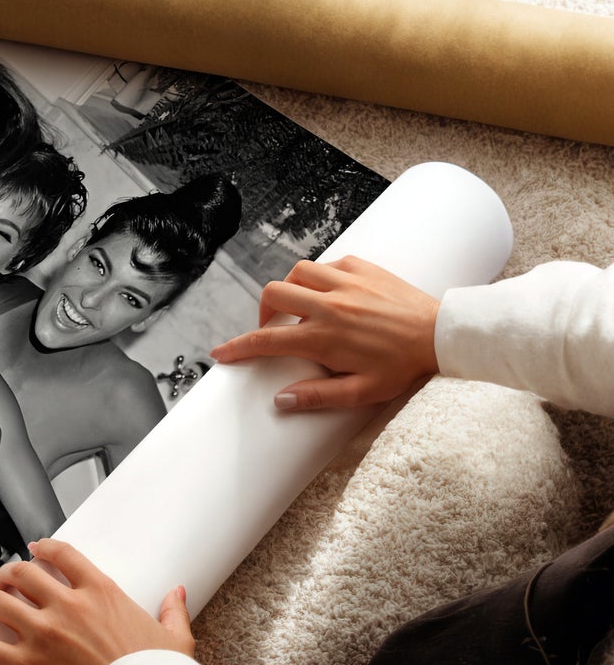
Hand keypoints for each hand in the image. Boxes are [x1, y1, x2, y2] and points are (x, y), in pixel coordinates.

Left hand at [0, 538, 193, 664]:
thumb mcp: (174, 636)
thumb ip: (171, 610)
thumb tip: (177, 592)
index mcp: (100, 591)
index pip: (61, 555)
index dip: (42, 548)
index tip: (34, 549)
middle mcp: (66, 605)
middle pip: (22, 574)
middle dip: (8, 574)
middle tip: (3, 581)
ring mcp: (42, 634)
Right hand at [209, 255, 439, 410]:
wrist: (442, 335)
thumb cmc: (403, 367)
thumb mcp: (362, 392)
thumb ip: (318, 396)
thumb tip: (280, 400)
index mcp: (324, 337)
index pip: (266, 341)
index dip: (238, 347)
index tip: (221, 353)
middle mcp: (328, 305)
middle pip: (273, 295)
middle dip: (263, 312)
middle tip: (273, 329)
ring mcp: (345, 282)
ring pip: (296, 273)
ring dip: (290, 289)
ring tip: (299, 307)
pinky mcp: (363, 268)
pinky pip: (327, 264)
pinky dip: (319, 276)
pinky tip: (329, 292)